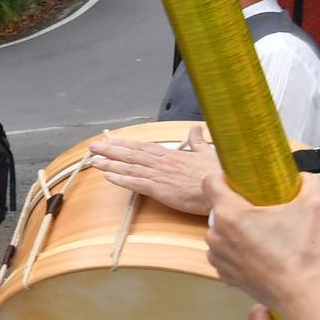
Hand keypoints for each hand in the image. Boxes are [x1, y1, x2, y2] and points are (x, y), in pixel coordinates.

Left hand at [90, 125, 216, 215]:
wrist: (227, 189)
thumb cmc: (220, 173)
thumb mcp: (209, 153)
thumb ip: (198, 142)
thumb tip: (196, 128)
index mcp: (172, 155)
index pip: (143, 147)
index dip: (125, 143)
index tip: (110, 140)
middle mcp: (162, 163)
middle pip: (131, 154)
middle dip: (110, 150)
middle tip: (93, 147)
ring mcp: (160, 176)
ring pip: (130, 168)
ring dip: (110, 164)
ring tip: (93, 161)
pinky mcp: (162, 190)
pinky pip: (137, 184)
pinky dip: (121, 179)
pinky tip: (108, 177)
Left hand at [202, 171, 319, 306]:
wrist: (302, 296)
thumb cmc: (304, 252)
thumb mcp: (316, 207)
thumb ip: (311, 183)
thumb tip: (305, 177)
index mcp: (229, 214)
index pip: (211, 182)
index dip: (226, 176)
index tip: (242, 179)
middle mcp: (215, 234)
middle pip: (221, 209)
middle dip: (242, 206)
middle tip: (267, 210)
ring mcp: (218, 256)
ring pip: (224, 233)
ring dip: (241, 231)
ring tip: (269, 236)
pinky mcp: (224, 274)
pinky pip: (228, 254)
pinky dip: (241, 252)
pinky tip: (264, 255)